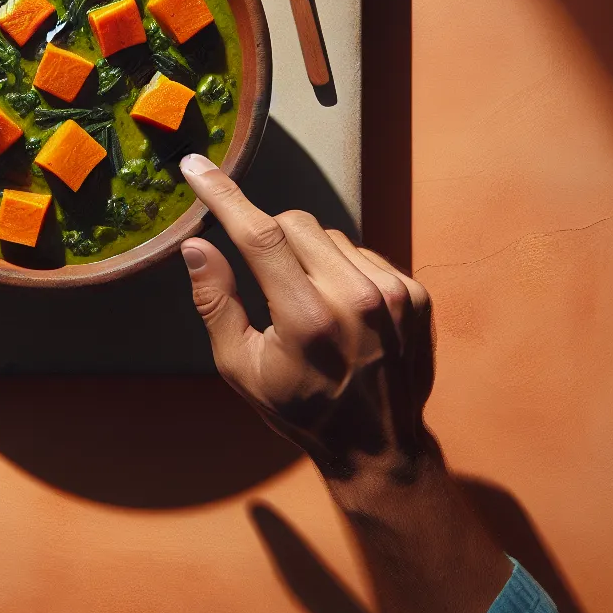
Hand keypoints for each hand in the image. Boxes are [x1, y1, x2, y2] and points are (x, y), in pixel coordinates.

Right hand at [180, 154, 513, 612]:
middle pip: (295, 222)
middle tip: (262, 273)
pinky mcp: (416, 292)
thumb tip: (196, 245)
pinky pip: (363, 253)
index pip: (258, 234)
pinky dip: (342, 269)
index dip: (223, 195)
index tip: (197, 167)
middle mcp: (355, 298)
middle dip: (267, 232)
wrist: (379, 445)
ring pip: (330, 234)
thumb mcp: (241, 368)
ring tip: (305, 301)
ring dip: (306, 253)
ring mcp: (393, 292)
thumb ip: (216, 302)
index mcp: (305, 319)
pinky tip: (341, 308)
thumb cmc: (301, 410)